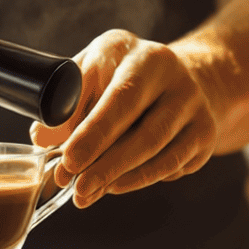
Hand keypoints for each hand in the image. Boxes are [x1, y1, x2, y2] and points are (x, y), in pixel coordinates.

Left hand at [32, 31, 222, 206]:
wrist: (183, 78)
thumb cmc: (125, 76)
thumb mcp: (94, 71)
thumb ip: (68, 100)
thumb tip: (43, 136)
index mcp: (142, 56)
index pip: (121, 96)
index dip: (93, 133)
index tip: (68, 160)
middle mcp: (176, 78)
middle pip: (144, 131)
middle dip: (105, 164)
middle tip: (76, 187)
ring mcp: (196, 107)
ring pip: (158, 152)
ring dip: (119, 177)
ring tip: (87, 192)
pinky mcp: (205, 134)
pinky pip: (171, 166)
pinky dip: (139, 180)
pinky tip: (114, 186)